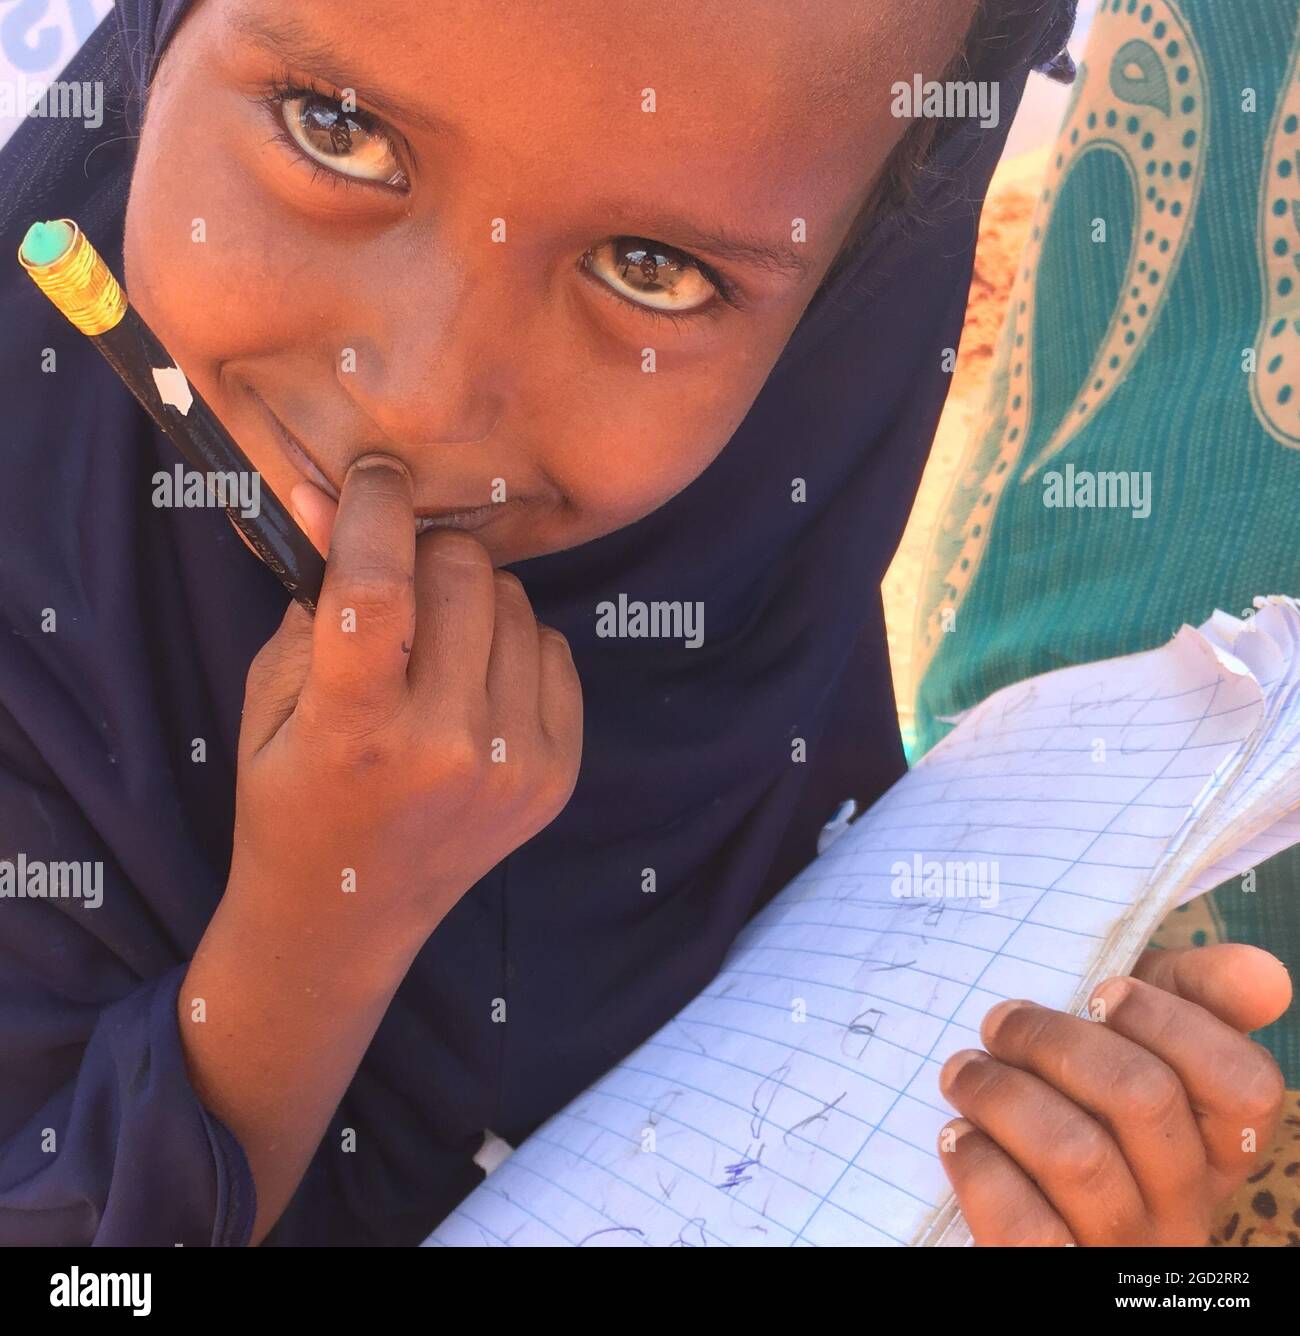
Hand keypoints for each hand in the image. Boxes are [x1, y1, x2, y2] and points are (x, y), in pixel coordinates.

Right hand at [226, 454, 582, 962]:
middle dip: (427, 555)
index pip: (376, 586)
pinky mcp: (558, 774)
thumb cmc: (292, 796)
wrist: (350, 913)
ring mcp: (515, 765)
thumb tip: (336, 496)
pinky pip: (555, 648)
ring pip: (518, 603)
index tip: (375, 474)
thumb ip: (312, 599)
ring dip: (474, 603)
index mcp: (355, 730)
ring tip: (436, 650)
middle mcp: (447, 748)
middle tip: (403, 583)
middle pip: (465, 571)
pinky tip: (476, 687)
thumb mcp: (272, 698)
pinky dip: (515, 647)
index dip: (375, 510)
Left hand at [937, 943, 1291, 1244]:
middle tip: (999, 1021)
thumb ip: (1193, 992)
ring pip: (1079, 1158)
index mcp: (1214, 1147)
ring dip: (1003, 1095)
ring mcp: (1123, 1251)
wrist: (997, 1181)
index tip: (1101, 991)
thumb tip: (1264, 972)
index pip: (1246, 1085)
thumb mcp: (1132, 1031)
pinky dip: (981, 1166)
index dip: (1172, 1023)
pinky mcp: (1052, 1274)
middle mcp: (1184, 1208)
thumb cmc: (1074, 1085)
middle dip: (1056, 1041)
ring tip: (964, 1073)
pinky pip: (1027, 1226)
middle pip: (1143, 1099)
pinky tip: (959, 1135)